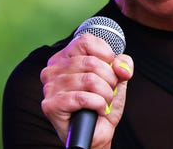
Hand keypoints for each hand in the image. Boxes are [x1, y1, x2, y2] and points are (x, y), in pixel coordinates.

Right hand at [40, 34, 133, 148]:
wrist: (97, 133)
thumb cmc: (102, 102)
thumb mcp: (117, 77)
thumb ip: (122, 63)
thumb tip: (120, 66)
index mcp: (64, 57)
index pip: (85, 40)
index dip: (106, 54)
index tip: (111, 68)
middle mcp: (52, 69)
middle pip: (91, 62)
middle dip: (110, 78)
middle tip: (109, 90)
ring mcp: (49, 87)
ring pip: (89, 80)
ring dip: (106, 93)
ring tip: (104, 101)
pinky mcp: (51, 105)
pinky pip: (83, 98)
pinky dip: (98, 104)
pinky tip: (99, 109)